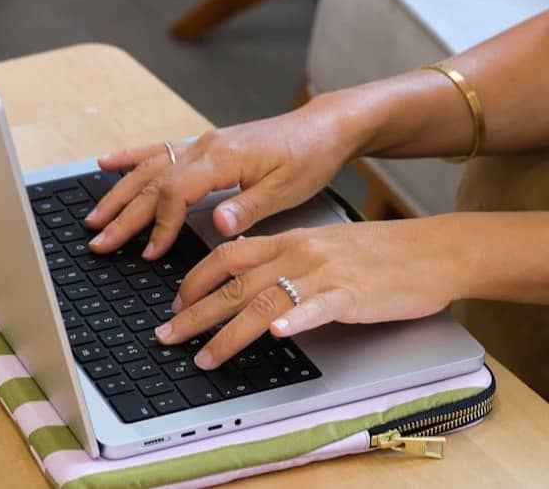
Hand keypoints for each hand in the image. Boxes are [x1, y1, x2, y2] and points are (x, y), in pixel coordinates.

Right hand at [85, 93, 371, 259]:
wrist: (322, 127)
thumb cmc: (309, 157)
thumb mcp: (287, 189)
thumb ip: (249, 208)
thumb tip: (218, 227)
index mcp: (224, 159)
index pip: (176, 193)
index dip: (159, 225)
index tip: (150, 252)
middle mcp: (205, 147)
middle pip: (152, 182)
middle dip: (123, 215)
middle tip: (98, 241)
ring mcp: (201, 143)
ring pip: (148, 167)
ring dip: (118, 193)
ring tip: (94, 216)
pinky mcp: (204, 144)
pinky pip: (158, 149)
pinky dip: (130, 158)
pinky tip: (107, 164)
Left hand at [154, 216, 465, 369]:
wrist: (429, 249)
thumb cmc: (376, 253)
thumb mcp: (321, 247)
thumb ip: (284, 260)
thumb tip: (248, 280)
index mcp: (289, 241)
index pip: (228, 257)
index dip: (196, 280)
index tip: (176, 304)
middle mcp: (298, 254)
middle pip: (234, 284)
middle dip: (195, 313)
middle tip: (168, 335)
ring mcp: (324, 274)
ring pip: (265, 301)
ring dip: (229, 332)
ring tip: (205, 356)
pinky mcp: (352, 294)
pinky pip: (319, 307)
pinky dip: (296, 320)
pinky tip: (278, 334)